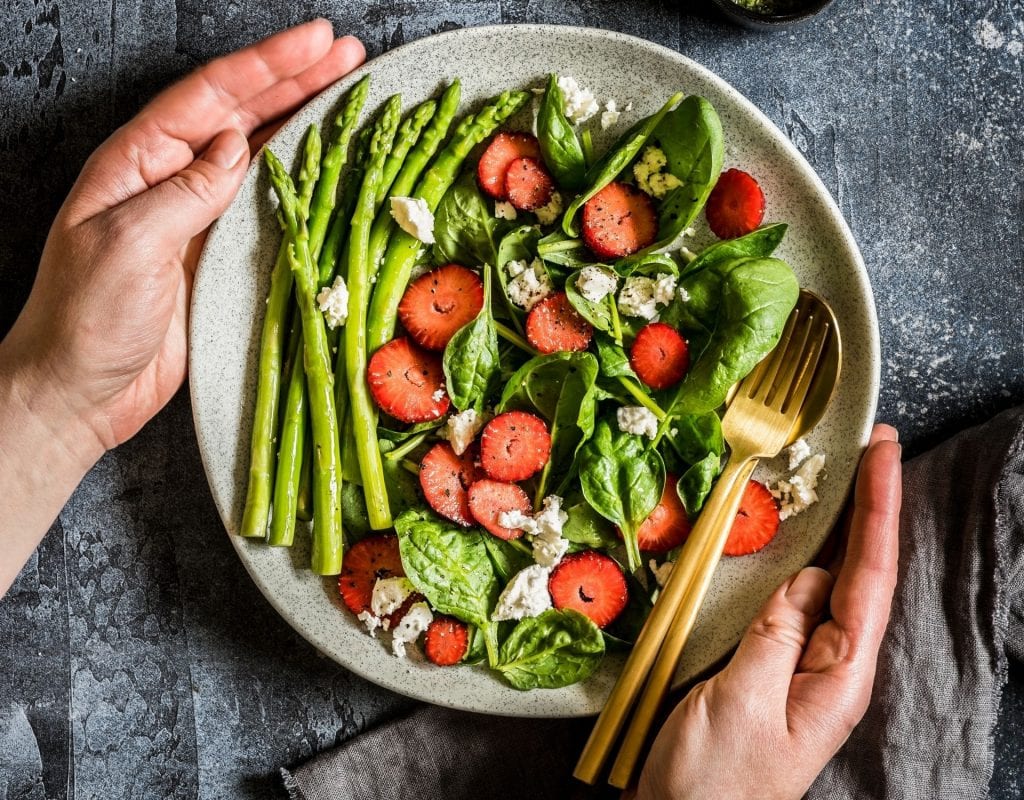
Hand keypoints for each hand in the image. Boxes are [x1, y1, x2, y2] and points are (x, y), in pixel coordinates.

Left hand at [2, 20, 363, 449]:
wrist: (82, 387)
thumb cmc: (86, 318)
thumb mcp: (129, 244)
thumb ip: (185, 192)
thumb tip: (235, 148)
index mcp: (137, 161)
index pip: (210, 96)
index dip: (266, 64)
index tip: (317, 41)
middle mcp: (169, 178)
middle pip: (240, 113)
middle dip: (295, 78)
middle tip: (349, 53)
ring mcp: (197, 215)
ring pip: (259, 152)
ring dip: (303, 119)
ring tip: (348, 89)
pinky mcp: (218, 252)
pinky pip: (267, 204)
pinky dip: (301, 179)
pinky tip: (328, 162)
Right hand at [635, 425, 901, 799]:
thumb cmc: (710, 782)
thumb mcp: (740, 702)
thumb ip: (774, 635)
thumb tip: (804, 581)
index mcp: (837, 679)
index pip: (871, 578)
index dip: (879, 509)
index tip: (882, 452)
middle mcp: (828, 669)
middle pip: (860, 572)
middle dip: (869, 507)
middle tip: (870, 445)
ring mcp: (796, 668)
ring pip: (824, 583)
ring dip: (835, 527)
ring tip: (840, 475)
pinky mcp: (763, 669)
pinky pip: (787, 603)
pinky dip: (792, 560)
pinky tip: (790, 542)